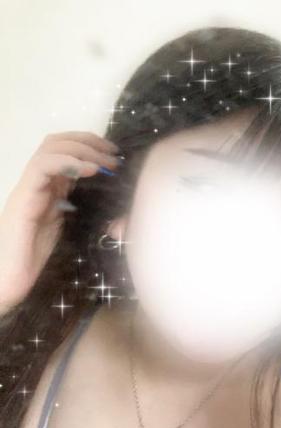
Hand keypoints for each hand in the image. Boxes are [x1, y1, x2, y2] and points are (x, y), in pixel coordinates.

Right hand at [0, 131, 119, 314]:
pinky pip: (41, 168)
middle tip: (114, 153)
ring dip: (81, 149)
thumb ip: (85, 214)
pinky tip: (87, 169)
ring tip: (104, 162)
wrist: (7, 278)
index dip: (91, 147)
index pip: (66, 152)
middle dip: (89, 142)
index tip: (115, 154)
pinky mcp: (23, 198)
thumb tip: (115, 209)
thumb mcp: (69, 231)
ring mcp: (28, 188)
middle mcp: (38, 183)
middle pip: (58, 143)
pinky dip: (66, 162)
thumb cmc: (35, 260)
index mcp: (49, 189)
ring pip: (49, 149)